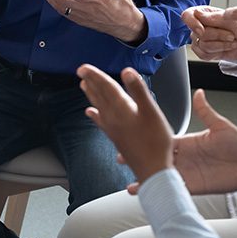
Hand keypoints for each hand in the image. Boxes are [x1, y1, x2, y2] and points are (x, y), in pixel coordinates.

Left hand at [78, 64, 173, 182]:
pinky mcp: (116, 137)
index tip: (83, 67)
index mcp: (121, 109)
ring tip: (83, 85)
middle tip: (81, 71)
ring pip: (98, 107)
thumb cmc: (156, 142)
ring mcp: (113, 129)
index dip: (95, 75)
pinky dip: (94, 114)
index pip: (105, 87)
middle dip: (90, 82)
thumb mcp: (152, 112)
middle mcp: (113, 118)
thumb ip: (139, 91)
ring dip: (91, 95)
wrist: (153, 170)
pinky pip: (101, 121)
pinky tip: (90, 113)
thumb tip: (127, 72)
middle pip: (99, 96)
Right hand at [125, 90, 236, 195]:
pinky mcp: (192, 186)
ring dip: (147, 175)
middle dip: (140, 156)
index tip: (132, 133)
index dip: (147, 136)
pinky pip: (172, 188)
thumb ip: (205, 111)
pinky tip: (148, 190)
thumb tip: (199, 93)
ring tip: (130, 178)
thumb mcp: (220, 125)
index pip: (162, 138)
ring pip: (161, 173)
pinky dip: (160, 189)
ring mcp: (186, 172)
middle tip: (121, 156)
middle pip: (157, 156)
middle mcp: (184, 157)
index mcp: (187, 141)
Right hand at [182, 5, 236, 62]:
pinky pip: (205, 55)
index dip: (192, 23)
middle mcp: (196, 26)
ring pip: (203, 45)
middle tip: (231, 35)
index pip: (187, 16)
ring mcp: (198, 40)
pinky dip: (220, 51)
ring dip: (222, 44)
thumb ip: (214, 17)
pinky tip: (228, 47)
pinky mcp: (202, 52)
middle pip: (199, 34)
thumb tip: (197, 13)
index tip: (202, 30)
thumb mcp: (230, 17)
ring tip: (233, 40)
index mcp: (200, 13)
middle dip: (218, 35)